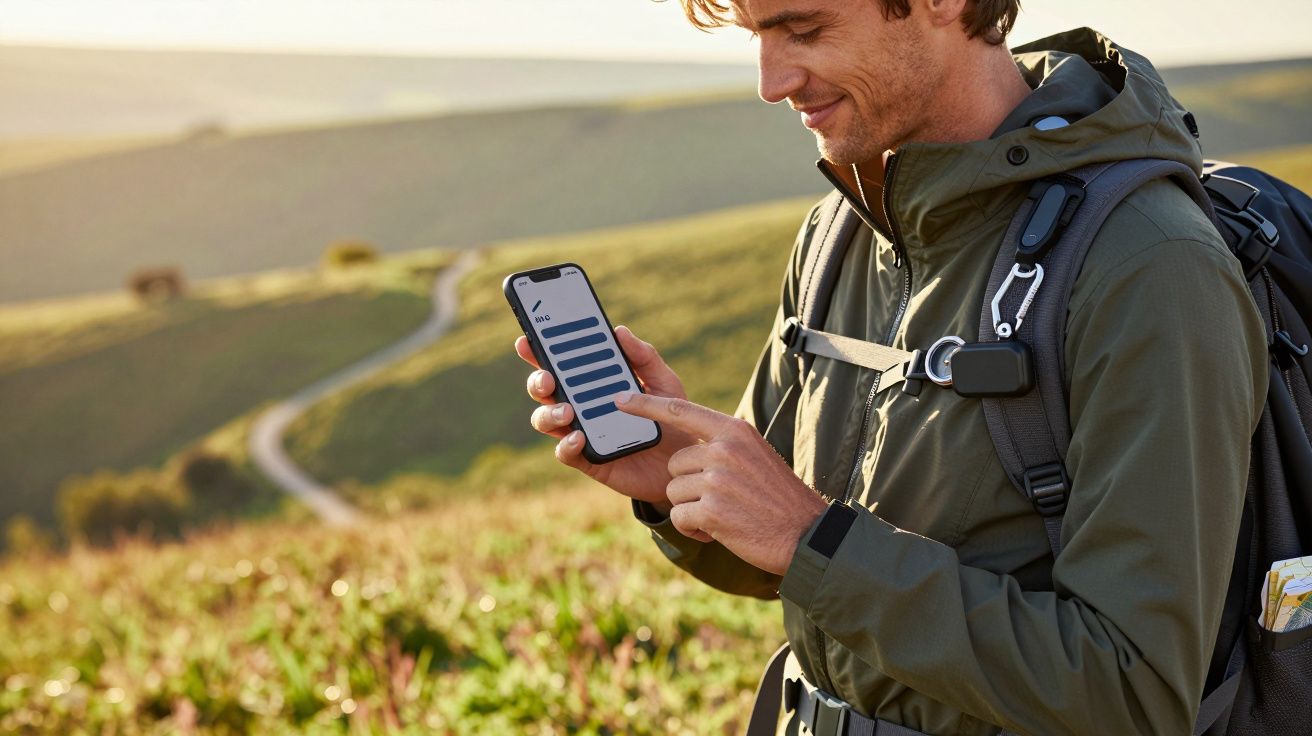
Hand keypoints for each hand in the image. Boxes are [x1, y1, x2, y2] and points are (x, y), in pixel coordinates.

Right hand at [515, 325, 698, 509]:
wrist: (686, 462)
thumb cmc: (671, 418)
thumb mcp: (664, 382)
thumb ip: (644, 357)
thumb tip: (619, 331)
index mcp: (593, 382)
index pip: (560, 363)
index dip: (538, 351)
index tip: (527, 339)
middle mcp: (580, 405)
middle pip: (544, 390)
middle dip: (538, 381)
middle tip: (548, 378)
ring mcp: (581, 432)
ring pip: (545, 420)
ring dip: (548, 413)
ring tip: (566, 410)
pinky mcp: (589, 459)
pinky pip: (565, 452)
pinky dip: (566, 444)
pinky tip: (578, 437)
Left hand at [612, 391, 828, 575]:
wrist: (805, 534)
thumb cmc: (777, 498)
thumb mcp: (754, 455)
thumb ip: (723, 445)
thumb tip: (689, 448)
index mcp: (734, 431)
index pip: (680, 410)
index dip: (646, 405)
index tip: (620, 399)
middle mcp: (724, 450)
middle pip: (675, 464)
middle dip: (689, 485)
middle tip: (722, 499)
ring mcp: (717, 479)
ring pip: (675, 492)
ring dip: (692, 508)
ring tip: (726, 514)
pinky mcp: (710, 510)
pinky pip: (680, 516)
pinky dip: (694, 528)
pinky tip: (720, 530)